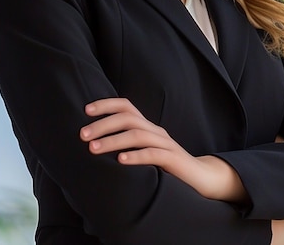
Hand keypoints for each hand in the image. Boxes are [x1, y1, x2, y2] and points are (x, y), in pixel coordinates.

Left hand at [80, 97, 247, 203]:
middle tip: (82, 134)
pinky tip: (120, 161)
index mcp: (147, 127)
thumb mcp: (145, 152)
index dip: (107, 104)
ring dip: (113, 140)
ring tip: (94, 148)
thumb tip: (95, 144)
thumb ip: (128, 145)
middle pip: (128, 118)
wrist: (201, 179)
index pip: (126, 106)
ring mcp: (165, 144)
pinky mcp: (173, 160)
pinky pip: (153, 155)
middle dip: (103, 124)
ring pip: (137, 135)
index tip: (86, 110)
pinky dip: (136, 156)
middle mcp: (156, 131)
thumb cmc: (167, 167)